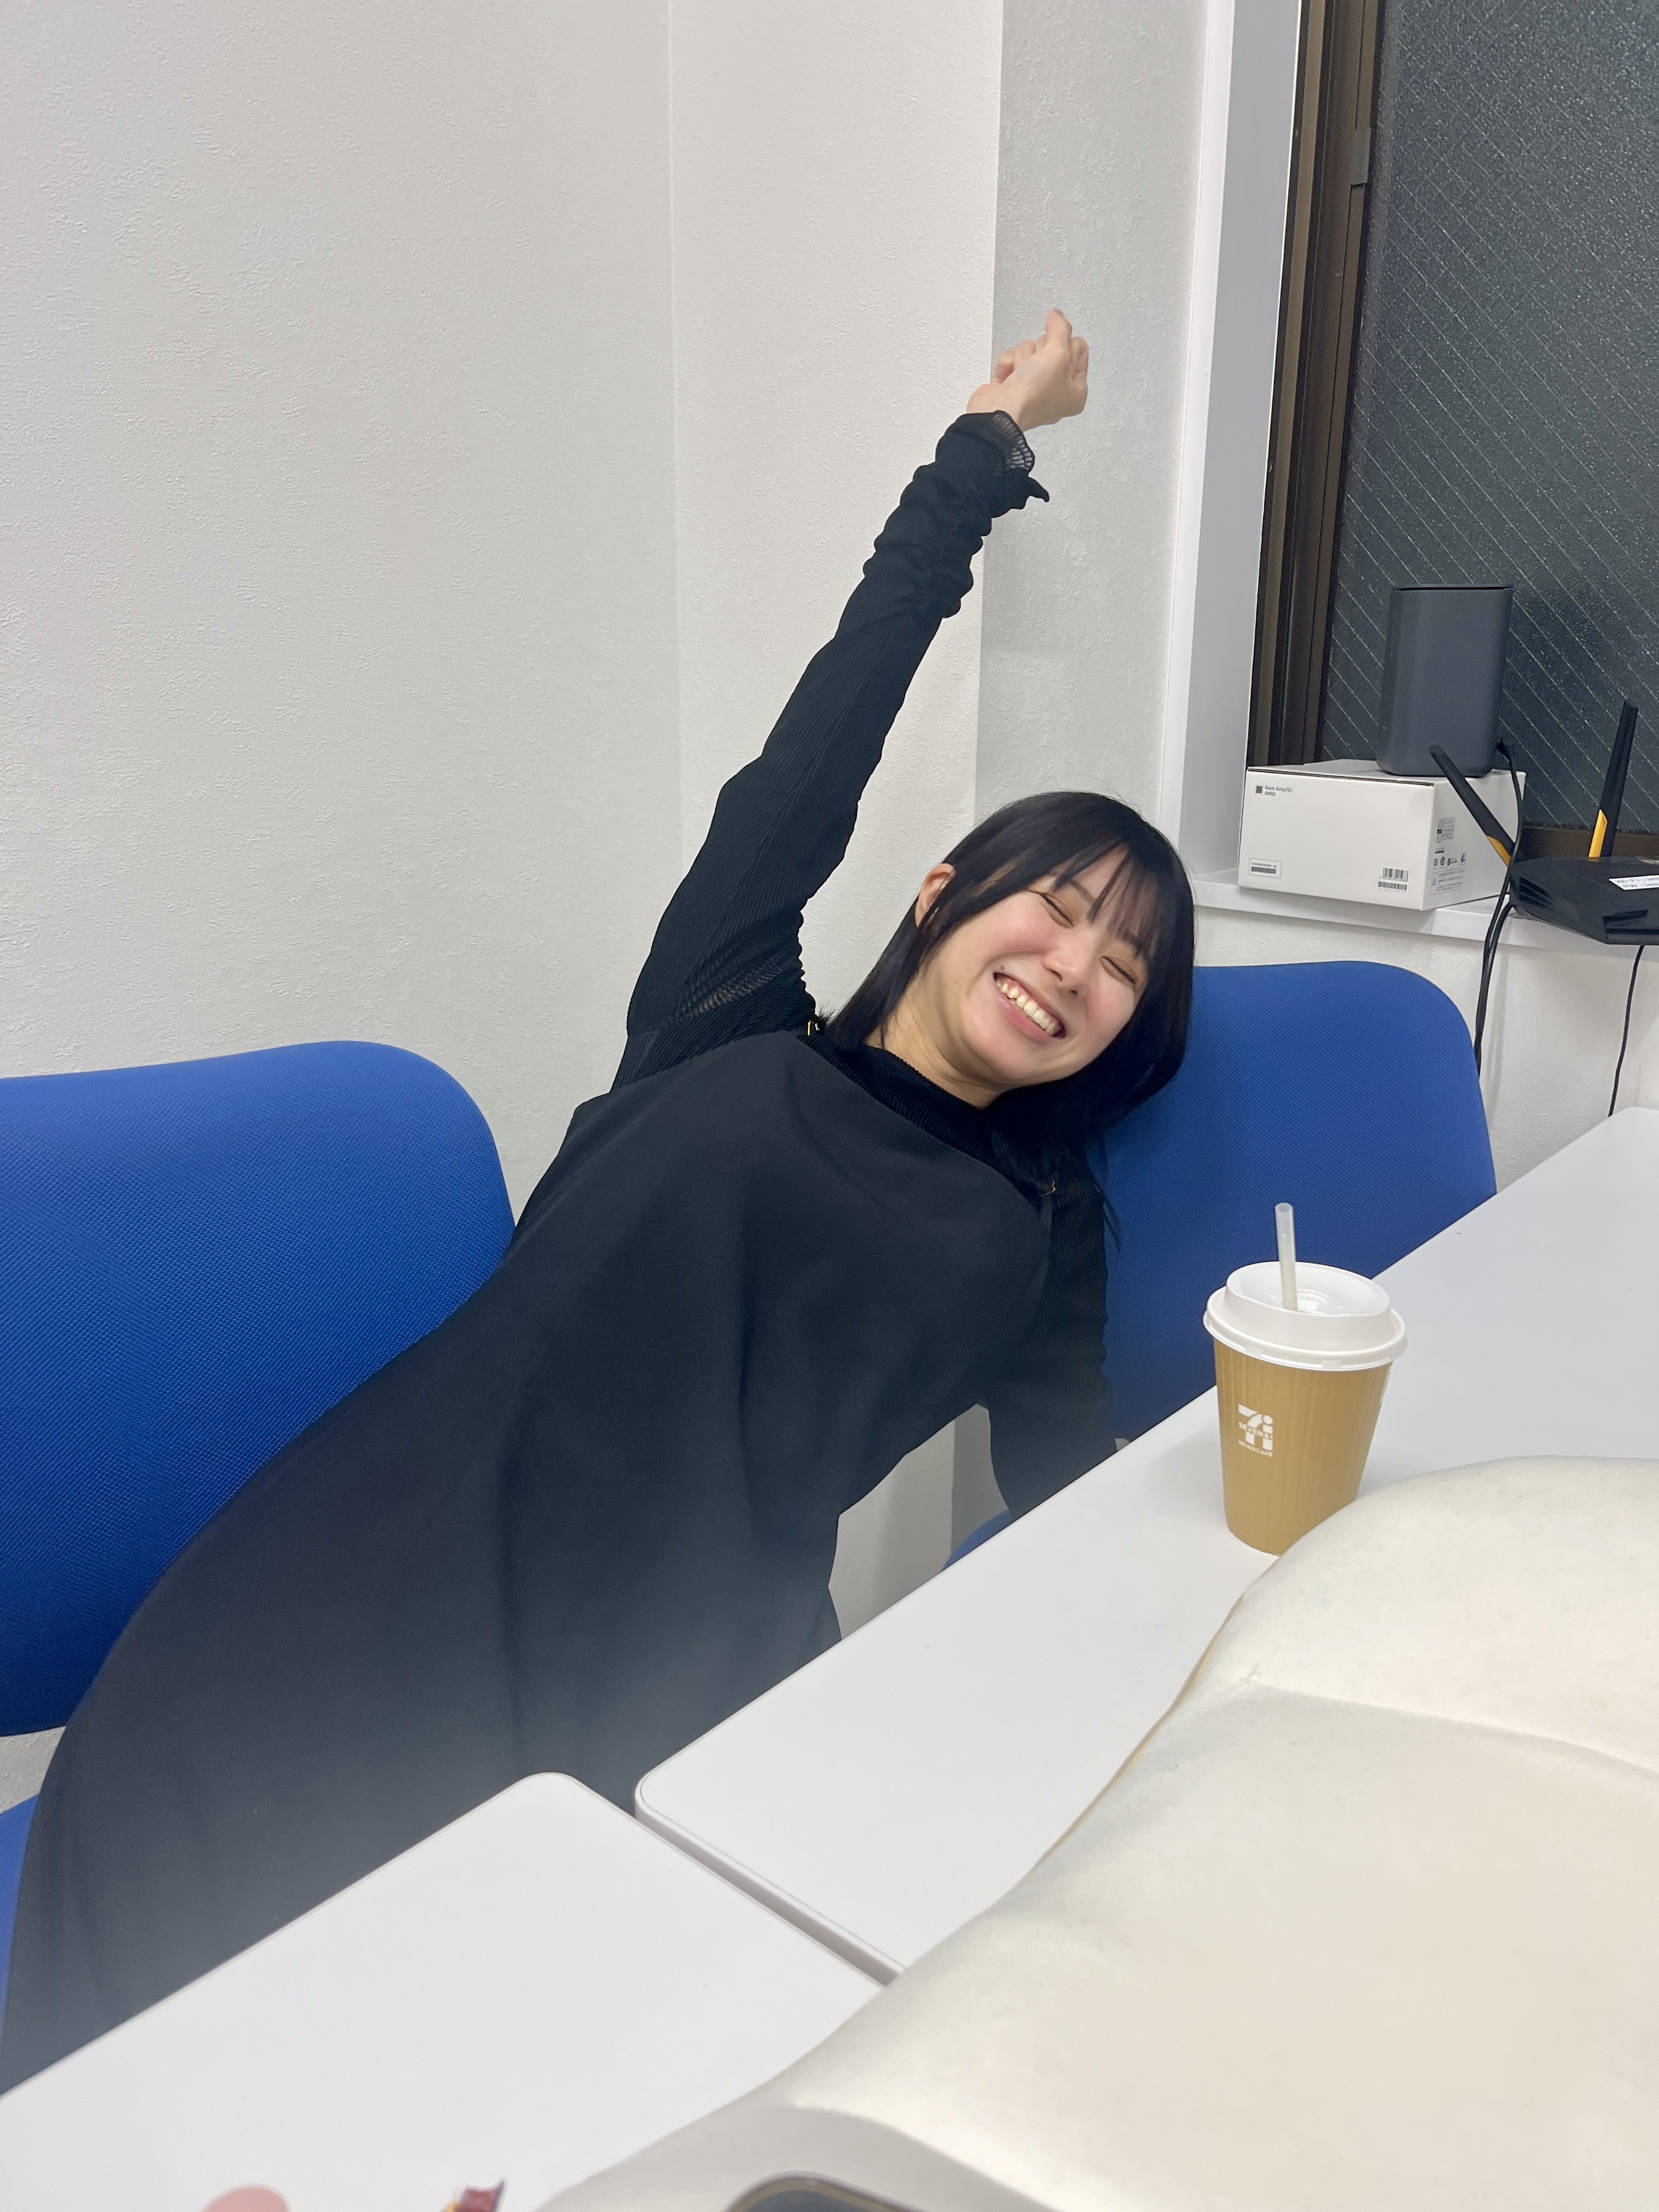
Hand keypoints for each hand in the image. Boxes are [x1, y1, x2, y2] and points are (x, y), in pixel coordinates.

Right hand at [965, 309, 1088, 432]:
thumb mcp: (1058, 353)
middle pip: (1052, 348)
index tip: (1057, 354)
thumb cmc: (1032, 395)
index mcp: (1076, 393)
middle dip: (1041, 352)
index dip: (1066, 345)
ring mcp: (1033, 391)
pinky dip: (1008, 364)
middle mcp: (1056, 394)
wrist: (1000, 411)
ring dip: (1023, 357)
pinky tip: (1009, 377)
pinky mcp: (1012, 387)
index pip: (1079, 350)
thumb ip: (1061, 328)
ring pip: (1031, 351)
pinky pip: (1013, 359)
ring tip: (1021, 374)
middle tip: (1037, 367)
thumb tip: (1057, 316)